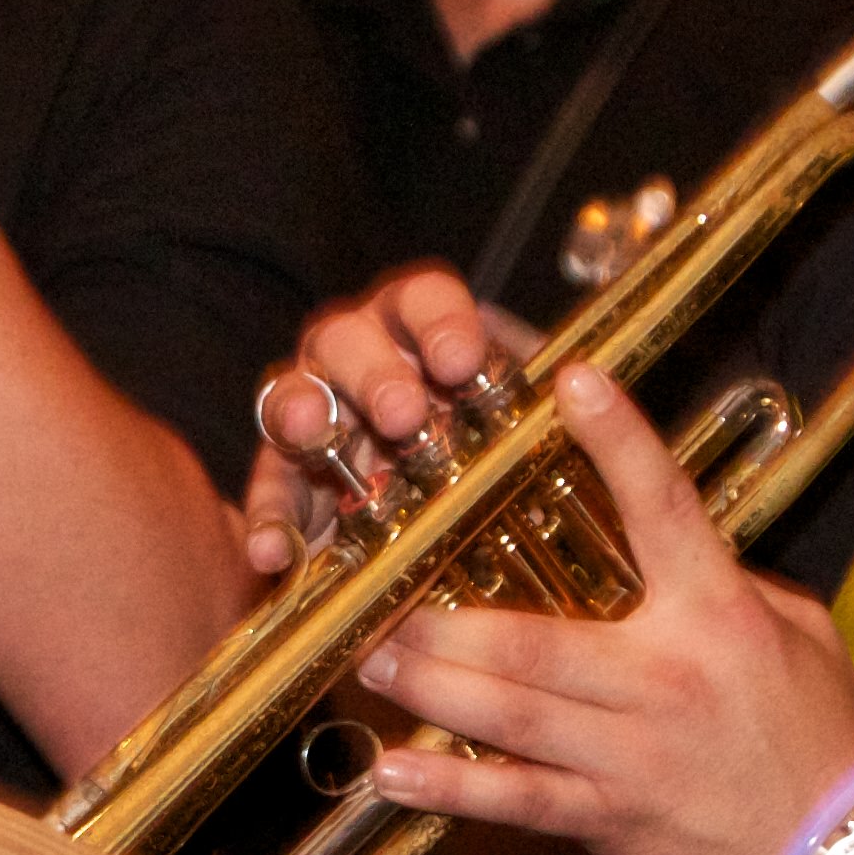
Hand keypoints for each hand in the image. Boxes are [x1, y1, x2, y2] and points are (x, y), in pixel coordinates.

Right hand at [241, 263, 536, 572]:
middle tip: (404, 415)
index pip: (423, 300)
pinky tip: (271, 551)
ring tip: (315, 437)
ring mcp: (316, 415)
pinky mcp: (287, 481)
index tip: (460, 362)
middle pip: (346, 336)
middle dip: (374, 372)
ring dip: (303, 410)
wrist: (471, 554)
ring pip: (294, 392)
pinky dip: (269, 519)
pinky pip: (269, 490)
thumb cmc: (503, 470)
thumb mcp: (529, 435)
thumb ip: (540, 405)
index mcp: (423, 334)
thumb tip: (584, 384)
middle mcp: (361, 360)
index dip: (439, 321)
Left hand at [352, 363, 853, 854]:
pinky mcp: (611, 817)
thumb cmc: (818, 739)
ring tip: (369, 658)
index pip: (664, 511)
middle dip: (444, 619)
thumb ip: (728, 584)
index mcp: (716, 616)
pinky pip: (518, 801)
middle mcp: (664, 678)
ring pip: (510, 713)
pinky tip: (391, 772)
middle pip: (533, 638)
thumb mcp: (796, 635)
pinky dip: (451, 788)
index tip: (574, 382)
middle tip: (381, 589)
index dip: (620, 442)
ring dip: (429, 686)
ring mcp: (630, 753)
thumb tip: (663, 542)